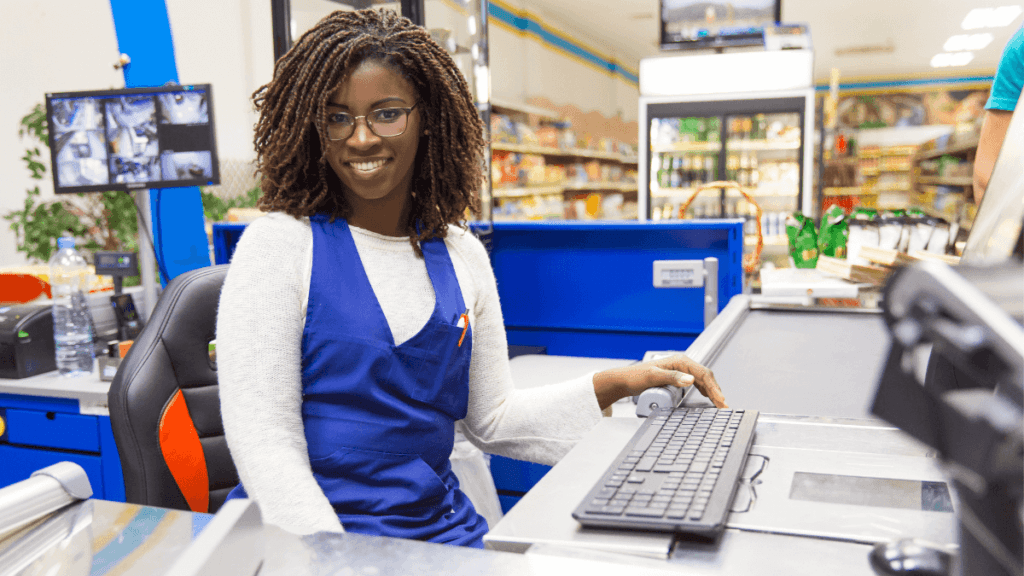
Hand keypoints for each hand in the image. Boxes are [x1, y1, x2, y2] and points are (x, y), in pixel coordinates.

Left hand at [593, 354, 726, 409]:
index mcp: (680, 361)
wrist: (625, 380)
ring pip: (702, 380)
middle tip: (724, 406)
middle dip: (716, 391)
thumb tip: (691, 379)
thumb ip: (672, 378)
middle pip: (706, 377)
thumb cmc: (636, 377)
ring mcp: (680, 370)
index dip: (714, 387)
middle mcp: (682, 364)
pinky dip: (704, 390)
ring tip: (720, 404)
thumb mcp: (653, 377)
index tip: (720, 400)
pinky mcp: (677, 377)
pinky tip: (708, 397)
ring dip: (712, 392)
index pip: (703, 374)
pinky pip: (696, 383)